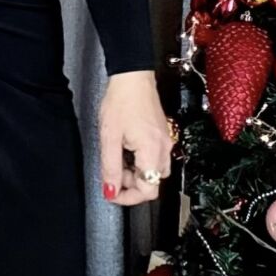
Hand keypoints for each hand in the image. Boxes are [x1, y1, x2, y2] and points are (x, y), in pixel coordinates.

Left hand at [98, 70, 173, 206]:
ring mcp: (166, 142)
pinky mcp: (163, 136)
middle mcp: (164, 149)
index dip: (129, 197)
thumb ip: (110, 168)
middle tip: (114, 171)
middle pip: (153, 183)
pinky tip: (128, 149)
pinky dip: (142, 161)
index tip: (113, 193)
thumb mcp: (109, 138)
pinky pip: (156, 158)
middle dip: (132, 184)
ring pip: (155, 172)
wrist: (133, 77)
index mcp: (152, 151)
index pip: (148, 190)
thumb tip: (111, 191)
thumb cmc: (122, 101)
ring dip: (137, 173)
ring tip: (120, 157)